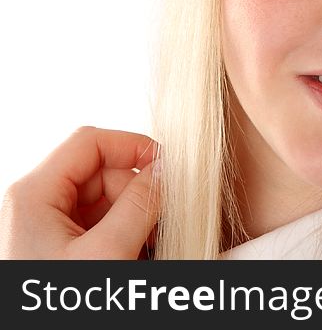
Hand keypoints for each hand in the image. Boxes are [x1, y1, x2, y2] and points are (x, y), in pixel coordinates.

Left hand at [0, 126, 161, 258]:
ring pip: (105, 200)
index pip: (90, 141)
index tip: (166, 164)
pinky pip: (99, 224)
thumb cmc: (57, 302)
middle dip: (137, 195)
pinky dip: (123, 235)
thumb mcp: (105, 253)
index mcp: (33, 194)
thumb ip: (139, 205)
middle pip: (103, 172)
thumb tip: (164, 171)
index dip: (132, 147)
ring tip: (145, 249)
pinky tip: (133, 255)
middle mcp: (35, 204)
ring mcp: (45, 226)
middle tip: (157, 224)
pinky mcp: (56, 247)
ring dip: (134, 218)